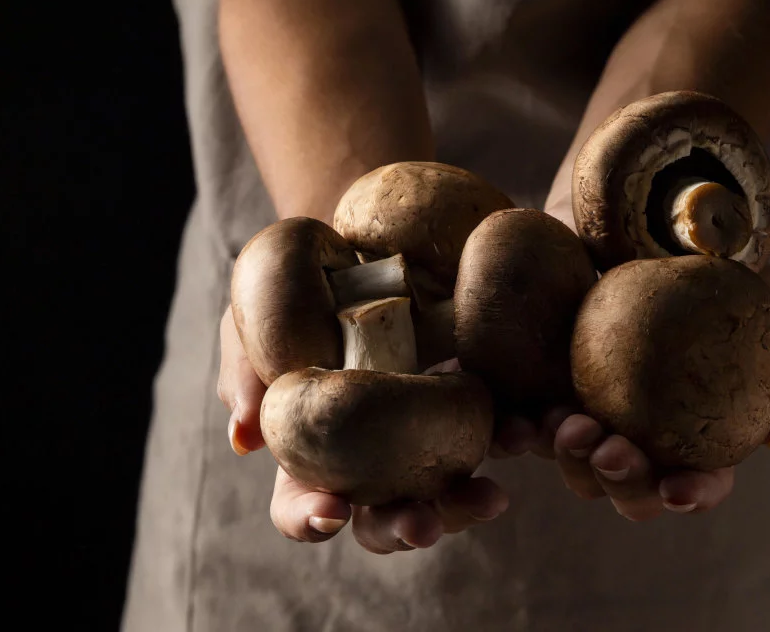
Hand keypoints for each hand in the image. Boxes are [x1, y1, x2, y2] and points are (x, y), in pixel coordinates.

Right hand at [216, 306, 509, 552]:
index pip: (305, 506)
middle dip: (405, 527)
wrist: (362, 241)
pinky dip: (515, 438)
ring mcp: (427, 434)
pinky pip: (499, 430)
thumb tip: (244, 437)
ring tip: (488, 498)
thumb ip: (243, 370)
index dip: (312, 518)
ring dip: (466, 503)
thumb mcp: (253, 318)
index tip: (331, 512)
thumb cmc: (296, 292)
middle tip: (421, 524)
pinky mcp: (475, 400)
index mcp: (314, 453)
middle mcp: (375, 459)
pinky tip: (527, 430)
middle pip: (386, 517)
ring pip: (448, 490)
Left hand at [536, 190, 769, 519]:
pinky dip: (518, 432)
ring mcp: (584, 407)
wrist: (632, 196)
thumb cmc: (697, 245)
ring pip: (573, 466)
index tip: (677, 487)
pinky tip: (521, 419)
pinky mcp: (534, 381)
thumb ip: (762, 352)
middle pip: (631, 489)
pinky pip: (520, 420)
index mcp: (690, 423)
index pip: (697, 480)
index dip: (692, 494)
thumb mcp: (746, 288)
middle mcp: (637, 428)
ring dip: (570, 461)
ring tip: (567, 425)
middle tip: (613, 450)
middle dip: (623, 485)